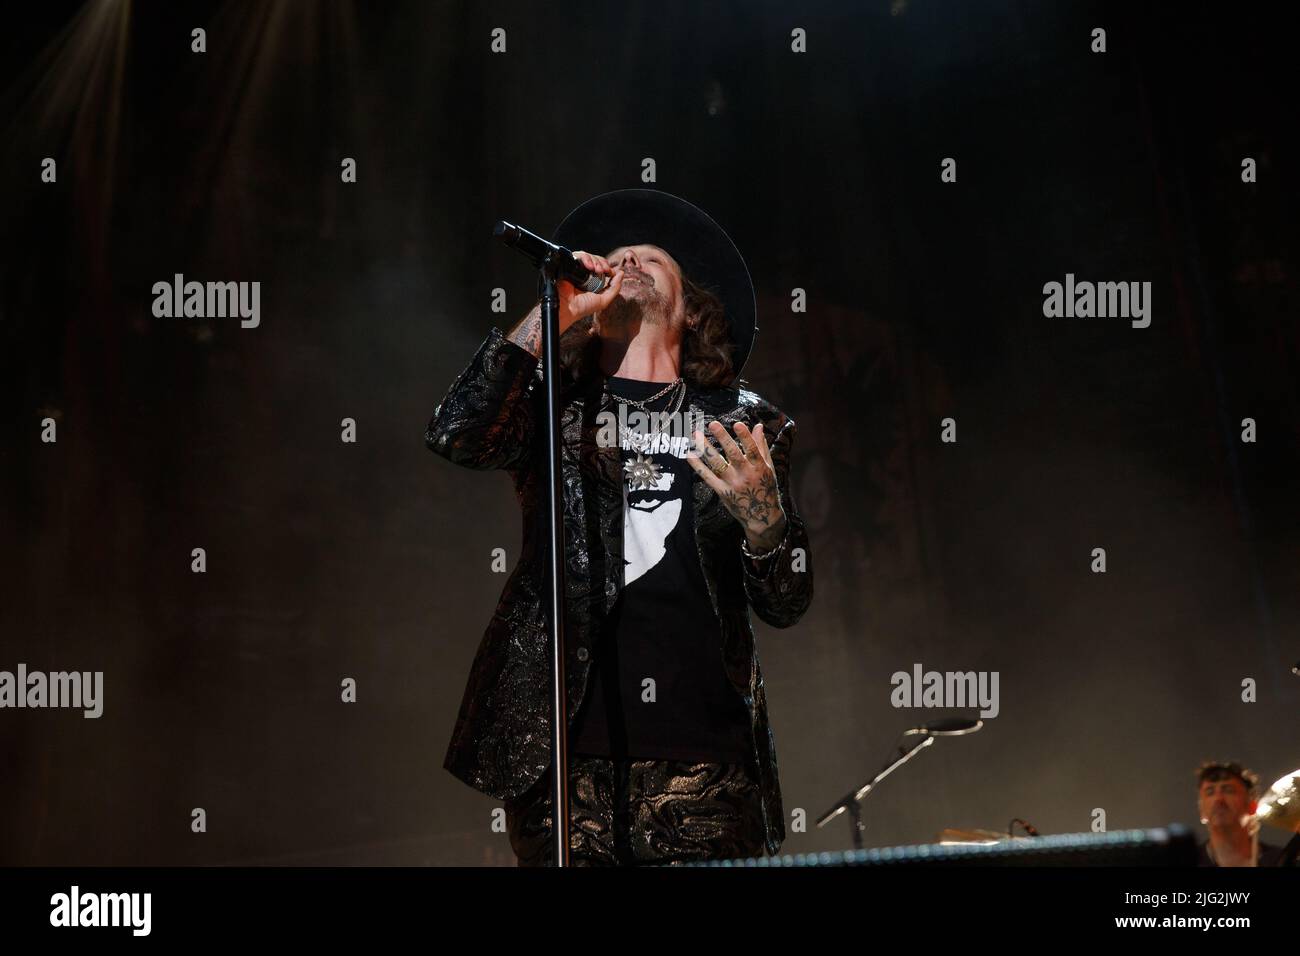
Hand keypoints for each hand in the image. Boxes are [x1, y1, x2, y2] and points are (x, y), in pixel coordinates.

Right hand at [557, 250, 623, 333]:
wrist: (566, 307)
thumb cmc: (582, 307)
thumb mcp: (604, 300)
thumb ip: (614, 288)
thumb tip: (621, 273)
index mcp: (592, 281)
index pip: (602, 268)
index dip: (607, 267)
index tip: (610, 273)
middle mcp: (584, 274)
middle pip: (596, 260)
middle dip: (603, 263)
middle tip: (604, 270)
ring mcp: (576, 269)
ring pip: (589, 256)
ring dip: (596, 261)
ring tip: (596, 269)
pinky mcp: (568, 264)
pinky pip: (579, 255)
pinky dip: (586, 258)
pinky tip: (589, 266)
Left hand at [686, 420, 786, 550]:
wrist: (761, 517)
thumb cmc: (766, 488)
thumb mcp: (768, 467)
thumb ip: (761, 446)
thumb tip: (757, 426)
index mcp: (759, 468)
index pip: (752, 450)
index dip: (745, 437)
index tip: (737, 424)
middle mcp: (745, 475)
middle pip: (733, 455)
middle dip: (723, 438)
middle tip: (713, 424)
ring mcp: (732, 484)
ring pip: (717, 464)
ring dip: (706, 448)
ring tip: (696, 435)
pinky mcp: (721, 491)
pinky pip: (707, 477)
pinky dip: (697, 465)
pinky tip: (689, 454)